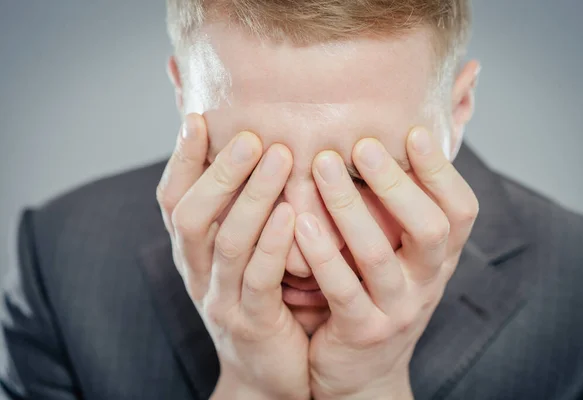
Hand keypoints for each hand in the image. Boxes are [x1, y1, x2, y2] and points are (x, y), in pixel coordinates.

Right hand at [156, 114, 309, 399]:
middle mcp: (197, 272)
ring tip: (279, 157)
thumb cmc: (263, 297)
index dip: (182, 159)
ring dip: (251, 197)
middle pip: (192, 216)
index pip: (174, 199)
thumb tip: (254, 147)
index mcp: (193, 251)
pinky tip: (291, 213)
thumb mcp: (245, 251)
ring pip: (227, 243)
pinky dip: (272, 243)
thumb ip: (243, 208)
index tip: (200, 118)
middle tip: (249, 136)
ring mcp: (221, 299)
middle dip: (218, 173)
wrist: (269, 372)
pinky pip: (259, 279)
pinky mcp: (251, 323)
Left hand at [294, 128, 478, 399]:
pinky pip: (342, 290)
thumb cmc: (376, 294)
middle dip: (396, 184)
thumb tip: (393, 138)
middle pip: (430, 230)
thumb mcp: (400, 256)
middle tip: (362, 143)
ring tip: (321, 166)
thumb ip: (399, 210)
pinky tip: (299, 220)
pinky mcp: (362, 333)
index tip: (413, 131)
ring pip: (379, 257)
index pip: (460, 211)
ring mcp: (398, 311)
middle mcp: (428, 283)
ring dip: (350, 208)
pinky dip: (322, 254)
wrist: (362, 371)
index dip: (441, 171)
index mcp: (440, 257)